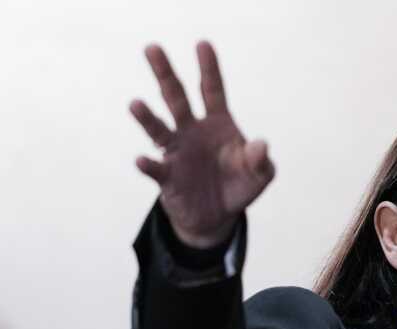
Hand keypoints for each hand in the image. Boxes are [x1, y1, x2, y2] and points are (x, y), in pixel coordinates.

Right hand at [130, 41, 274, 248]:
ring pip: (159, 129)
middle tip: (152, 48)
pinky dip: (148, 165)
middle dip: (165, 74)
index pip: (211, 90)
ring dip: (147, 117)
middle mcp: (192, 131)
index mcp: (218, 124)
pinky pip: (156, 168)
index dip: (208, 69)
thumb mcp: (260, 175)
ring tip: (135, 104)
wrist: (218, 216)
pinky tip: (142, 161)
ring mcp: (177, 152)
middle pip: (176, 98)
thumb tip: (261, 146)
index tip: (203, 44)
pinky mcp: (167, 177)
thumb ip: (261, 160)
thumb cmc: (239, 186)